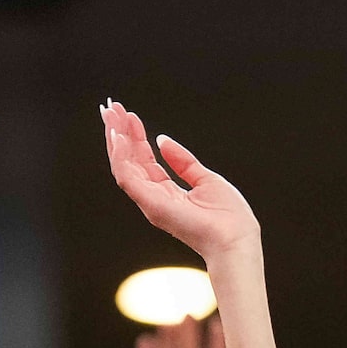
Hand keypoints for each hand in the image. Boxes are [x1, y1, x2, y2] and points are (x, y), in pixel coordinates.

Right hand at [102, 102, 258, 263]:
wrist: (236, 239)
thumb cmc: (229, 217)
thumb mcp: (206, 178)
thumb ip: (183, 162)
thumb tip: (163, 140)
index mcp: (167, 194)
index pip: (144, 161)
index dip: (135, 137)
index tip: (129, 115)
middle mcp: (154, 198)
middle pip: (129, 161)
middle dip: (119, 133)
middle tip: (111, 107)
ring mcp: (151, 202)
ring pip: (123, 167)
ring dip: (115, 139)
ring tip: (110, 113)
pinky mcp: (151, 204)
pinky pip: (127, 177)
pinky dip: (120, 155)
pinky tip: (118, 135)